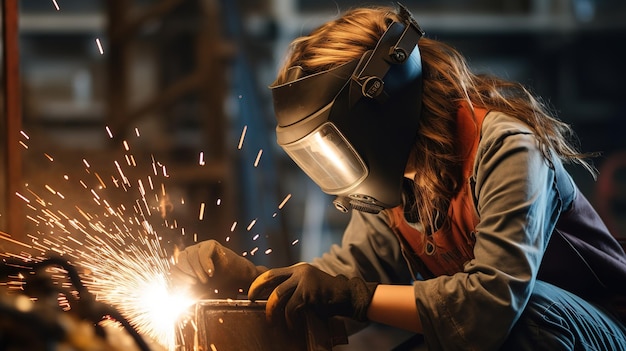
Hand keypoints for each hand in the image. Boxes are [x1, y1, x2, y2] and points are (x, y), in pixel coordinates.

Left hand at [170, 240, 266, 297]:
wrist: (238, 277)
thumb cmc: (219, 285)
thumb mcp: (201, 291)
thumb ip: (188, 293)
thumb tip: (175, 298)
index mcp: (184, 265)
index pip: (173, 269)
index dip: (179, 278)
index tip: (190, 286)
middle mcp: (190, 254)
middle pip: (179, 260)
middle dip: (186, 273)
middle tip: (196, 283)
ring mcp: (200, 247)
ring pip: (190, 255)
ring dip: (197, 270)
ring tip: (206, 279)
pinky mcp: (210, 244)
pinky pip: (202, 252)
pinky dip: (205, 263)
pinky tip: (211, 272)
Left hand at [248, 263, 377, 327]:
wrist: (347, 296)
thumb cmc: (326, 296)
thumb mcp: (308, 287)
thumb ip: (294, 289)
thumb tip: (273, 300)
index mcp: (297, 269)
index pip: (272, 273)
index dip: (259, 282)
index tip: (250, 292)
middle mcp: (299, 271)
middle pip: (270, 278)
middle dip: (256, 290)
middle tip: (250, 300)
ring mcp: (304, 281)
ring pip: (278, 294)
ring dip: (271, 309)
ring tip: (270, 320)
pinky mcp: (309, 293)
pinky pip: (292, 308)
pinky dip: (288, 318)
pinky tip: (290, 324)